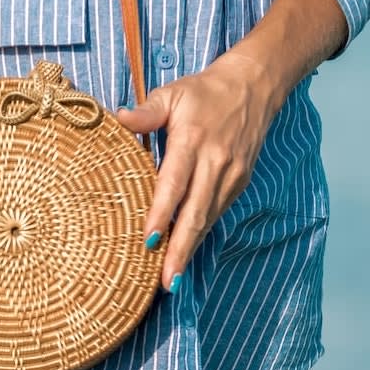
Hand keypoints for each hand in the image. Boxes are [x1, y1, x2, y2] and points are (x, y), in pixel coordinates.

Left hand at [114, 52, 285, 293]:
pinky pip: (217, 211)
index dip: (162, 213)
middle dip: (181, 249)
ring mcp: (232, 174)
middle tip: (167, 281)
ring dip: (191, 247)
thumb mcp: (171, 94)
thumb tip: (117, 119)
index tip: (148, 241)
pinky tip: (186, 250)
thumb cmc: (203, 93)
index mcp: (193, 139)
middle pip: (196, 212)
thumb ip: (145, 112)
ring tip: (173, 276)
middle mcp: (215, 161)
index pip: (174, 182)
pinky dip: (201, 231)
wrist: (253, 88)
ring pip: (209, 217)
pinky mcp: (240, 181)